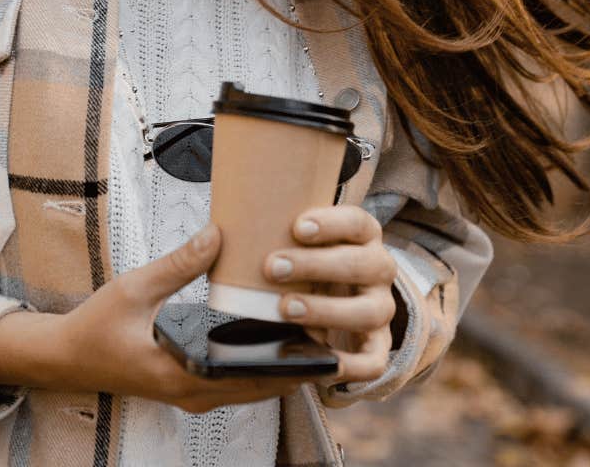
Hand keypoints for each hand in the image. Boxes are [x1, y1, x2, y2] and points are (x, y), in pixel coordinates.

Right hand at [0, 225, 312, 411]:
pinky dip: (261, 368)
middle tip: (329, 328)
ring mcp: (194, 396)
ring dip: (282, 367)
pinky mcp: (191, 390)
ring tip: (313, 332)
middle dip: (297, 363)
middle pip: (262, 388)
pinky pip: (238, 386)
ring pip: (254, 390)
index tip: (319, 336)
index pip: (250, 376)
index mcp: (181, 372)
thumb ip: (179, 264)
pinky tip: (275, 341)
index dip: (289, 360)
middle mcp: (193, 393)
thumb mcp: (136, 288)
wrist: (68, 357)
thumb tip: (219, 234)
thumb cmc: (96, 326)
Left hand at [261, 205, 396, 383]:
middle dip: (319, 266)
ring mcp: (379, 309)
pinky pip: (375, 362)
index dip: (334, 223)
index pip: (359, 223)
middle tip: (273, 267)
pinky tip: (321, 362)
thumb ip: (260, 235)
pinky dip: (352, 365)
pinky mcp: (374, 347)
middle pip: (366, 265)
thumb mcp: (285, 244)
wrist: (316, 299)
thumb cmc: (295, 264)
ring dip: (329, 310)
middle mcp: (377, 271)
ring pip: (371, 311)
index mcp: (360, 238)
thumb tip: (210, 235)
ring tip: (286, 308)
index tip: (297, 226)